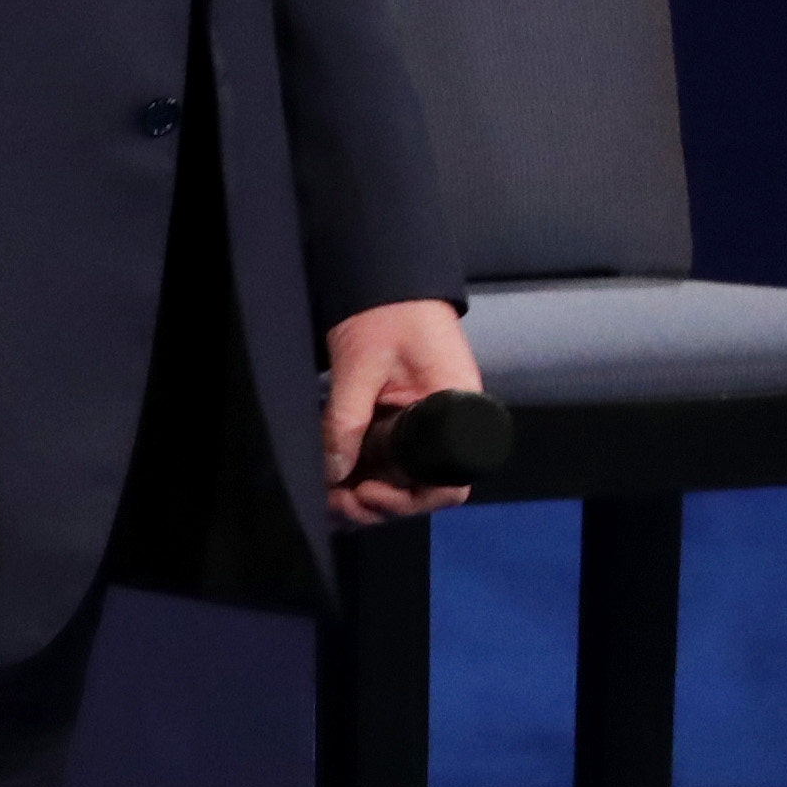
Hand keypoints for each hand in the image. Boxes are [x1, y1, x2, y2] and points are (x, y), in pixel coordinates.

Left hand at [323, 297, 486, 526]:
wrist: (386, 281)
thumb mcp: (360, 367)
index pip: (447, 483)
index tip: (367, 493)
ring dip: (366, 493)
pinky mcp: (401, 423)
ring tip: (329, 498)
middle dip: (379, 503)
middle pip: (420, 488)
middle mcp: (446, 429)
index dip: (408, 500)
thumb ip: (346, 421)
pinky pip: (387, 460)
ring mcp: (424, 428)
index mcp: (456, 414)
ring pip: (401, 478)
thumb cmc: (386, 314)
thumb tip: (332, 472)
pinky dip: (362, 473)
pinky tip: (334, 479)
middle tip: (335, 504)